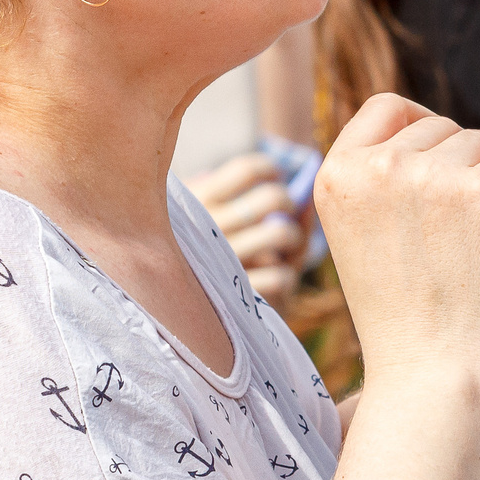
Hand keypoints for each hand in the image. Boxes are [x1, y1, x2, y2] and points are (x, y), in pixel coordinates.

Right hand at [184, 152, 306, 304]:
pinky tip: (278, 278)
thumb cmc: (202, 252)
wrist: (173, 310)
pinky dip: (288, 275)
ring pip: (282, 233)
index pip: (246, 170)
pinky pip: (282, 275)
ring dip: (295, 238)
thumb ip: (247, 200)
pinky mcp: (237, 298)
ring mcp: (222, 264)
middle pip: (272, 197)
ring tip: (286, 246)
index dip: (270, 169)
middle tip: (286, 213)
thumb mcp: (206, 216)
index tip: (276, 177)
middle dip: (290, 202)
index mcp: (196, 202)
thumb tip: (306, 195)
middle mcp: (207, 230)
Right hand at [316, 94, 479, 373]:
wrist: (433, 371)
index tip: (440, 156)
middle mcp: (378, 168)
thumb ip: (377, 177)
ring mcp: (432, 178)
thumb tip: (423, 125)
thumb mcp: (360, 232)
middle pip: (440, 126)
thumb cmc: (402, 309)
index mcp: (336, 175)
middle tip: (460, 223)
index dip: (420, 123)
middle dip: (460, 163)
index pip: (385, 106)